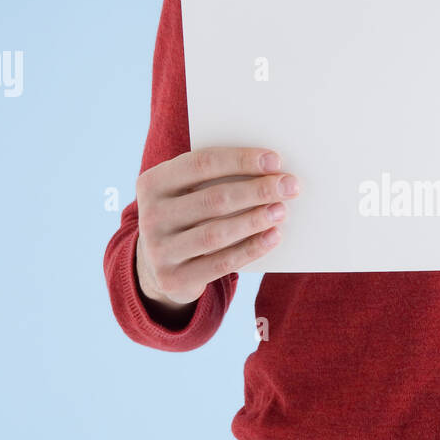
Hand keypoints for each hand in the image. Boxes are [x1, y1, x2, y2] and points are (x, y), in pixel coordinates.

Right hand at [135, 147, 298, 316]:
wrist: (158, 267)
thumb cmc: (187, 217)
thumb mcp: (187, 193)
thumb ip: (216, 178)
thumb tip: (270, 170)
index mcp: (152, 183)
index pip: (201, 163)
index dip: (241, 160)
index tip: (275, 160)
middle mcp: (150, 216)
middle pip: (214, 199)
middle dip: (257, 190)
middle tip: (289, 185)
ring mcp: (159, 251)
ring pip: (217, 233)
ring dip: (255, 220)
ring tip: (282, 210)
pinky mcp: (174, 279)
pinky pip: (221, 263)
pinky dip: (251, 249)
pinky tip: (274, 237)